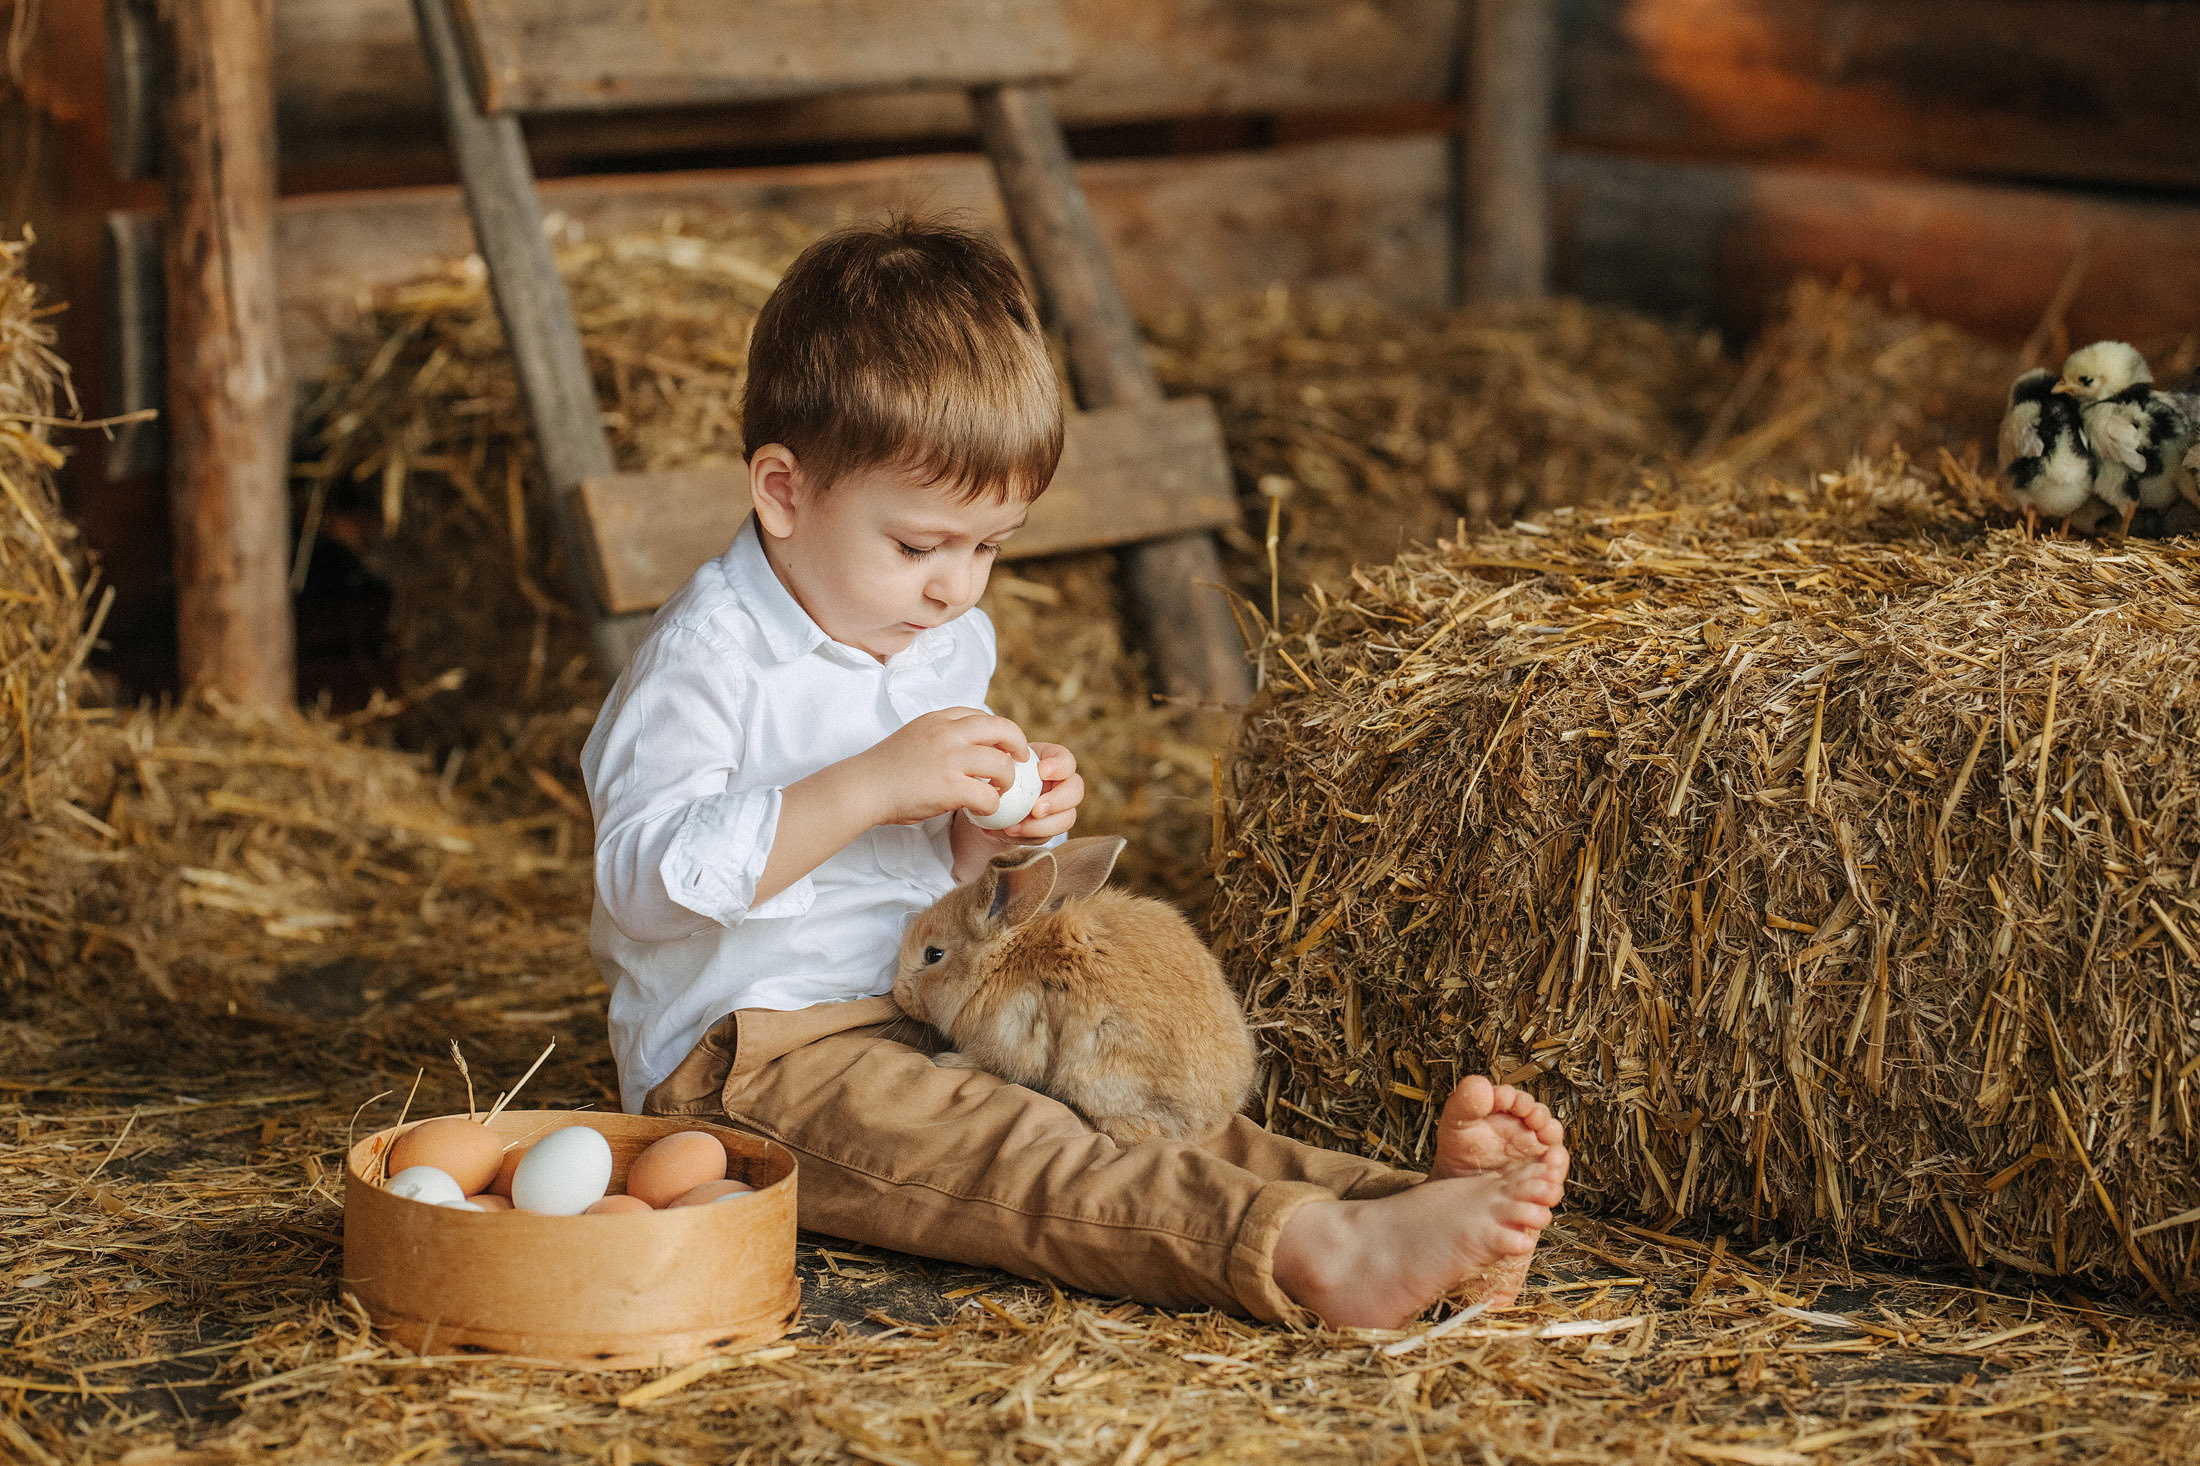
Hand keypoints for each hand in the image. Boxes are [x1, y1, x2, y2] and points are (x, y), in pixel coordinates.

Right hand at [853, 707, 1028, 826]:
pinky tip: (982, 809)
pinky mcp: (950, 787)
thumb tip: (968, 746)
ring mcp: (950, 759)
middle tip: (1021, 762)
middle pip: (1002, 729)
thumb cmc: (885, 769)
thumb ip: (941, 736)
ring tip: (999, 791)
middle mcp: (947, 732)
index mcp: (938, 719)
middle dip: (1018, 746)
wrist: (862, 788)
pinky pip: (989, 795)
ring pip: (1002, 764)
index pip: (982, 716)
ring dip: (1007, 781)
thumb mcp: (915, 736)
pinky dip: (992, 805)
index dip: (999, 732)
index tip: (1003, 746)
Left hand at [986, 741, 1081, 840]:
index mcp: (1053, 762)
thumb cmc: (996, 770)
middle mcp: (1062, 785)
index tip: (1041, 771)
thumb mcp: (997, 760)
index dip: (1059, 767)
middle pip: (1076, 791)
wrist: (990, 796)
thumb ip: (1002, 757)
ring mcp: (1059, 809)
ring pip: (1066, 820)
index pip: (1067, 761)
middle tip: (1037, 809)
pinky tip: (1005, 833)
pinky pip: (1045, 837)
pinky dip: (1025, 837)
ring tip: (1012, 828)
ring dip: (1040, 827)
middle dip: (1058, 801)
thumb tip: (998, 756)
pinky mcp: (1048, 829)